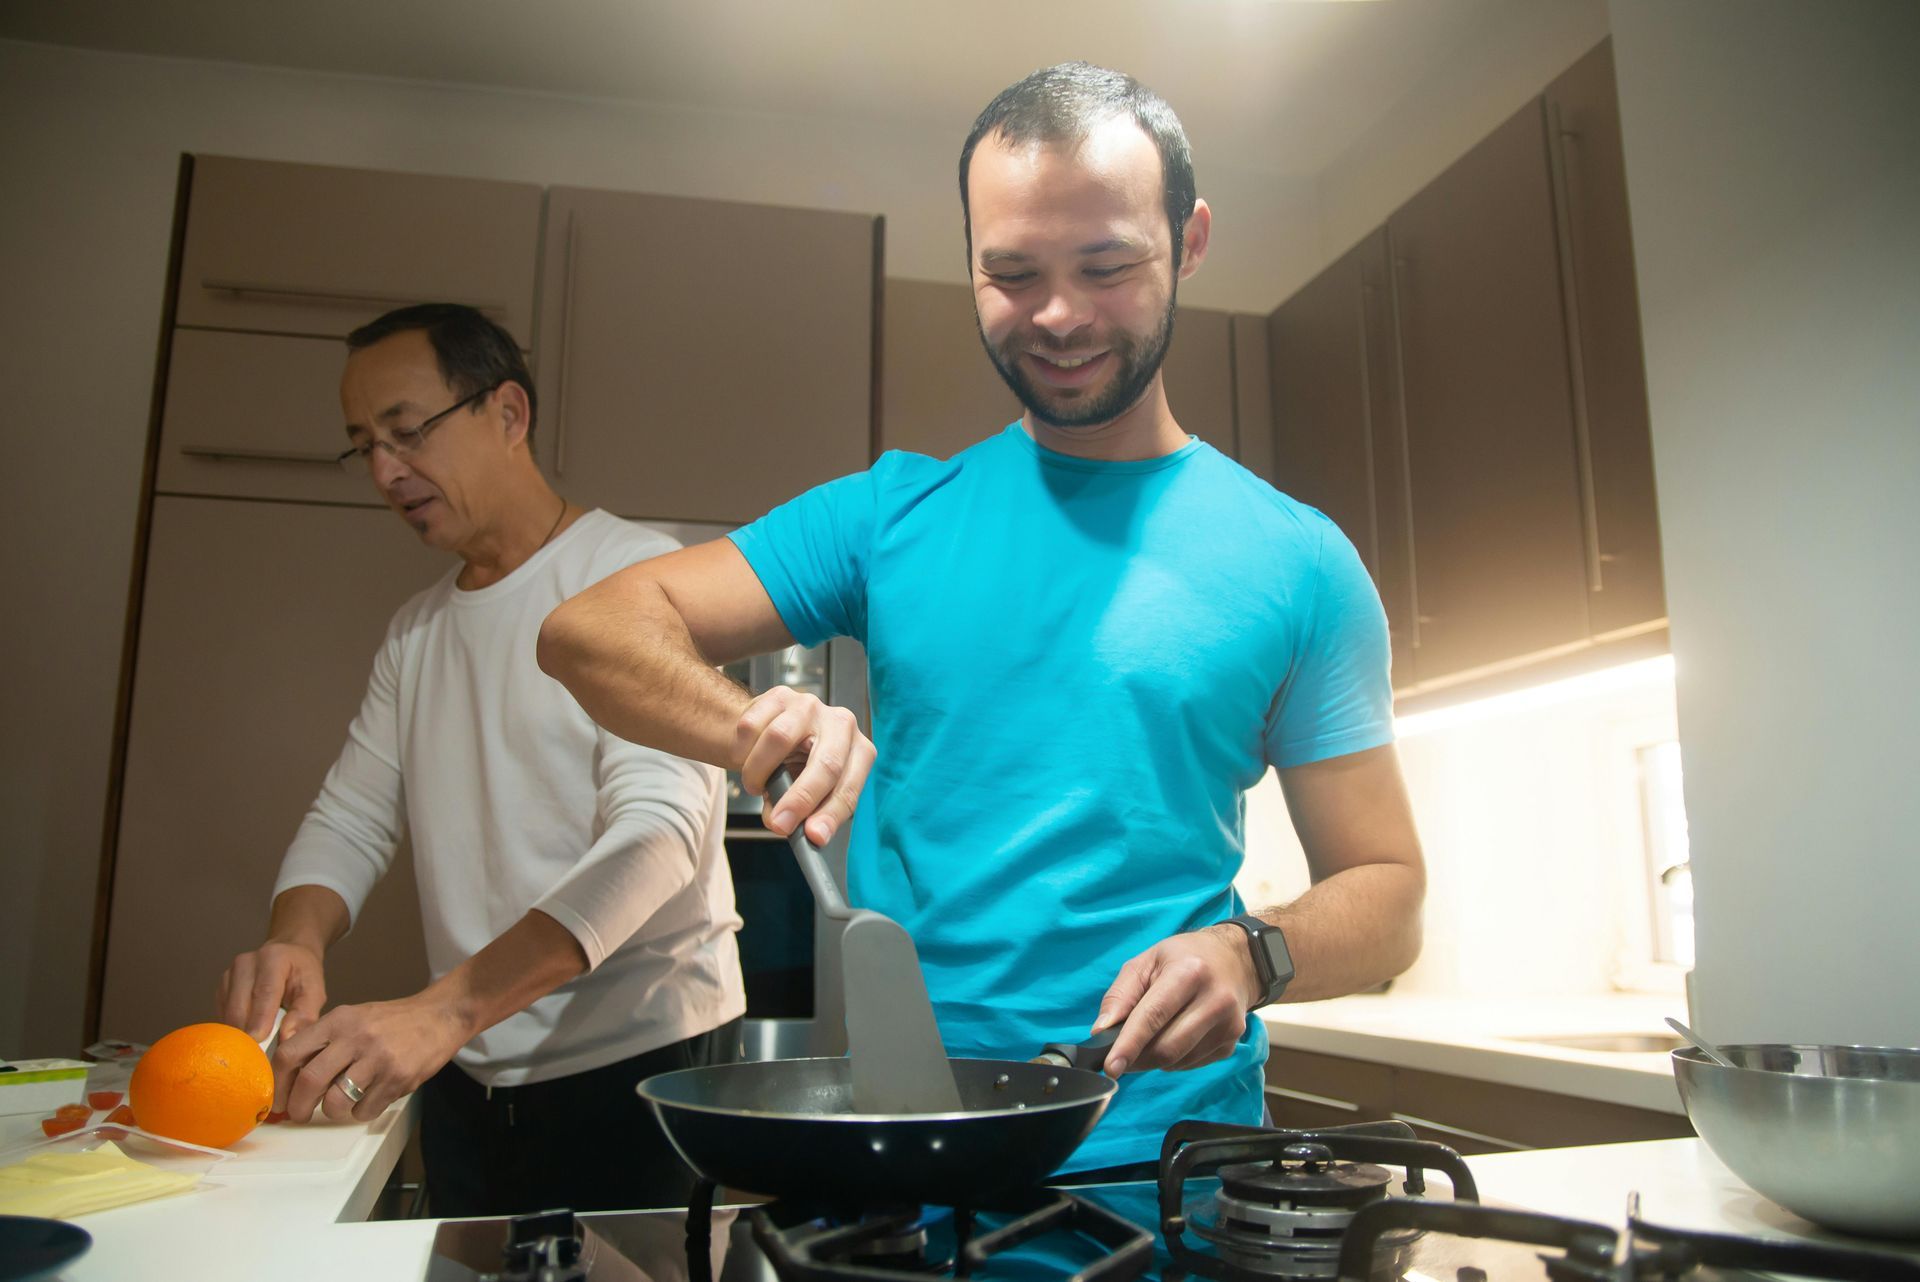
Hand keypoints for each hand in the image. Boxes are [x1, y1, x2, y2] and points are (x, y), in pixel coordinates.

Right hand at [218, 940, 326, 1042]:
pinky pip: (223, 1015)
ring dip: (240, 1033)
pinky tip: (249, 1033)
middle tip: (259, 1054)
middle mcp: (245, 964)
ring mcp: (229, 975)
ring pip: (228, 1014)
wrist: (288, 955)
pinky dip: (235, 1028)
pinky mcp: (220, 989)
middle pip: (240, 1006)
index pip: (264, 992)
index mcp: (273, 959)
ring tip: (257, 1047)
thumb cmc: (303, 975)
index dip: (260, 1019)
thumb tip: (286, 1038)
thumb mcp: (315, 990)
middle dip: (248, 1033)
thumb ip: (305, 1014)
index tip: (258, 1041)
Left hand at [271, 994, 467, 1123]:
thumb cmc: (392, 1021)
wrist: (441, 1015)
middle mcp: (355, 1037)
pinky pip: (364, 1110)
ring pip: (335, 1102)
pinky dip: (361, 1112)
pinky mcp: (398, 1078)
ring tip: (340, 1105)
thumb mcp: (353, 1017)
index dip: (278, 1081)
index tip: (279, 1098)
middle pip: (309, 1081)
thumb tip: (286, 1069)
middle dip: (298, 1107)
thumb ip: (322, 1038)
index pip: (291, 1052)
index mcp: (338, 1020)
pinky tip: (370, 1098)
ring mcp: (378, 1059)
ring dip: (331, 1112)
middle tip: (299, 1115)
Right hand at [732, 685, 874, 845]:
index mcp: (859, 752)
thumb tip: (782, 825)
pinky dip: (742, 751)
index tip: (813, 837)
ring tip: (755, 785)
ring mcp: (811, 706)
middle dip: (801, 799)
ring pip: (779, 738)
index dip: (831, 814)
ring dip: (759, 772)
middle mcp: (842, 724)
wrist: (770, 731)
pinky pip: (752, 726)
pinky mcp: (780, 695)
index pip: (849, 787)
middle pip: (826, 763)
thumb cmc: (794, 767)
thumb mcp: (804, 793)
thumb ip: (798, 813)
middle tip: (779, 824)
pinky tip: (746, 757)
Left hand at [1092, 925, 1261, 1076]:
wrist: (1235, 960)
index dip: (1129, 1044)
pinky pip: (1191, 1064)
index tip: (1111, 1067)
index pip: (1153, 1016)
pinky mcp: (1232, 1044)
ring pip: (1178, 1060)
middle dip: (1137, 1058)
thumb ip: (1120, 995)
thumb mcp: (1146, 962)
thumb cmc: (1184, 958)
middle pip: (1167, 1047)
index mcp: (1189, 972)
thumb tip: (1101, 1031)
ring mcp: (1228, 1025)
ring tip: (1149, 1038)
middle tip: (1121, 1056)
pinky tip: (1174, 1037)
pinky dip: (1173, 1060)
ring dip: (1153, 1059)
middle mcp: (1215, 1000)